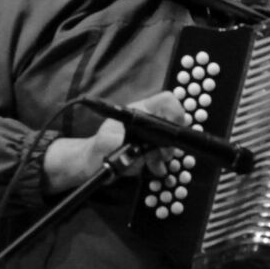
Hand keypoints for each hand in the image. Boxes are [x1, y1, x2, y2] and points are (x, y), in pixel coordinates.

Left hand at [43, 91, 185, 190]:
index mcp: (138, 112)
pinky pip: (165, 154)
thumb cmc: (98, 149)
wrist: (93, 164)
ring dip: (166, 155)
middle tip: (162, 154)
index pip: (166, 101)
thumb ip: (121, 142)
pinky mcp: (150, 149)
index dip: (176, 112)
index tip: (175, 128)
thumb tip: (138, 148)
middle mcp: (147, 120)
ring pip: (170, 141)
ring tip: (154, 163)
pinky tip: (154, 167)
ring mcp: (150, 135)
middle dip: (170, 142)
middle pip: (173, 123)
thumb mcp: (107, 144)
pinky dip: (162, 162)